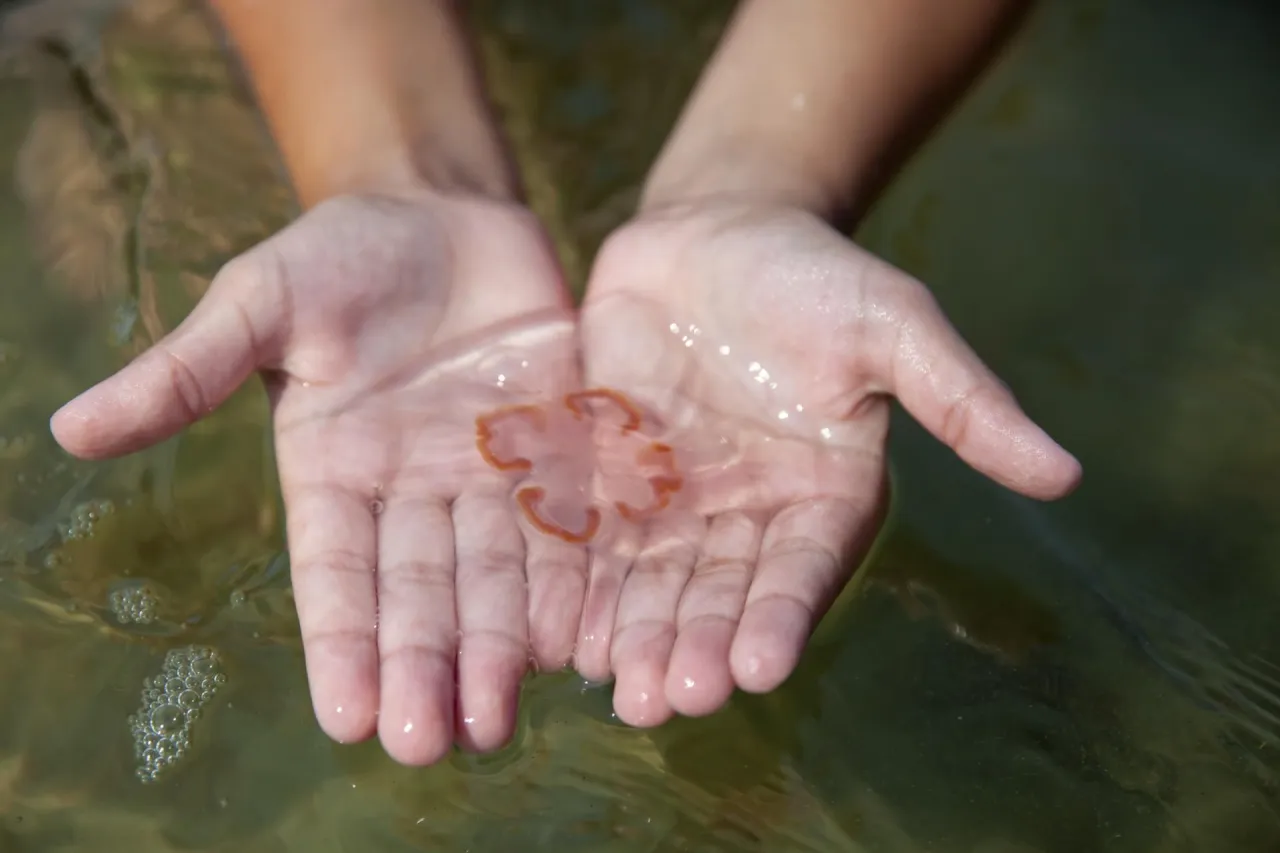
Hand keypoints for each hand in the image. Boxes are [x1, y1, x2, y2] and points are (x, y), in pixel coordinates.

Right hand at [50, 189, 586, 763]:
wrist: (443, 210)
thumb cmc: (338, 252)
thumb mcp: (260, 303)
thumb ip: (188, 370)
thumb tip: (69, 429)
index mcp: (334, 473)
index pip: (336, 574)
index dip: (343, 643)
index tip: (350, 717)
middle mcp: (411, 492)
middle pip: (420, 593)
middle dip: (423, 667)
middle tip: (428, 744)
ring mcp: (485, 475)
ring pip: (492, 578)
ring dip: (494, 651)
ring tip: (493, 725)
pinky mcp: (553, 446)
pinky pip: (562, 522)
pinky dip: (565, 582)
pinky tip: (572, 642)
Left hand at [575, 201, 1080, 725]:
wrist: (716, 228)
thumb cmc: (815, 275)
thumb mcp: (892, 323)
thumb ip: (961, 399)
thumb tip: (1066, 473)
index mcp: (821, 493)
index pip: (800, 568)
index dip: (778, 616)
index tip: (758, 667)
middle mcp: (747, 512)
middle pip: (719, 592)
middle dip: (696, 644)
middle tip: (670, 699)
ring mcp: (674, 499)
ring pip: (652, 580)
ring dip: (635, 634)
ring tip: (614, 685)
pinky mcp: (610, 474)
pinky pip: (589, 535)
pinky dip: (577, 581)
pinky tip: (555, 627)